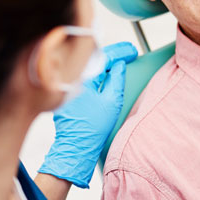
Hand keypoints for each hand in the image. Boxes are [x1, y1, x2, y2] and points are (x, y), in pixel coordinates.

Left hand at [39, 42, 136, 187]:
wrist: (76, 147)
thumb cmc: (94, 128)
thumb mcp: (112, 101)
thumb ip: (117, 79)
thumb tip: (120, 65)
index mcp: (82, 78)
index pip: (103, 57)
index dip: (120, 52)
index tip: (132, 51)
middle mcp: (71, 78)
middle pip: (94, 59)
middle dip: (113, 54)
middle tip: (129, 53)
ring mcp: (67, 86)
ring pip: (88, 67)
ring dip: (105, 62)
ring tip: (121, 60)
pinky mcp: (67, 94)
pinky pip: (83, 76)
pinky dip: (96, 72)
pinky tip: (106, 72)